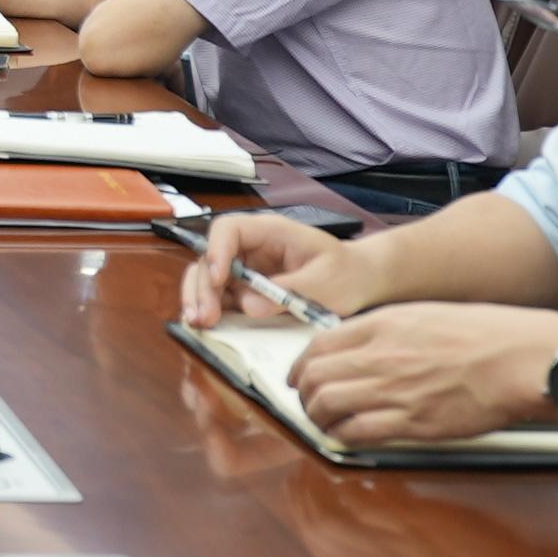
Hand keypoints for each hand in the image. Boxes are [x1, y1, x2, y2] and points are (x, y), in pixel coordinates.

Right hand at [179, 211, 365, 329]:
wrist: (358, 283)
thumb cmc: (346, 273)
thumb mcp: (325, 282)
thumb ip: (289, 291)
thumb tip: (248, 306)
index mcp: (269, 232)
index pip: (229, 229)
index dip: (217, 251)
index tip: (217, 279)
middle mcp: (250, 248)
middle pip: (210, 256)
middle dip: (202, 285)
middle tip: (206, 316)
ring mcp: (246, 269)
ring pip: (207, 277)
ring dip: (199, 299)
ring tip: (199, 323)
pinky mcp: (246, 291)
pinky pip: (220, 297)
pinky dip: (209, 309)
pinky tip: (205, 327)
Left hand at [286, 304, 557, 447]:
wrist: (521, 359)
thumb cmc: (488, 335)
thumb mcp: (425, 315)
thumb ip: (388, 330)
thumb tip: (363, 345)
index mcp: (383, 325)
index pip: (318, 344)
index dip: (301, 365)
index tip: (300, 376)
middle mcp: (380, 355)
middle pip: (315, 376)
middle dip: (304, 394)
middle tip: (308, 403)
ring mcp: (393, 389)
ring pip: (327, 405)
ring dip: (318, 418)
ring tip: (325, 422)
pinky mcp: (412, 422)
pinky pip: (358, 432)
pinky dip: (344, 436)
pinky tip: (349, 436)